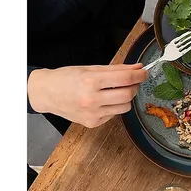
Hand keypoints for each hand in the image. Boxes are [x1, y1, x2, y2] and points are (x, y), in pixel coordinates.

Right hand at [28, 63, 147, 127]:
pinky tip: (102, 101)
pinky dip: (113, 107)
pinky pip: (114, 114)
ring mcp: (92, 114)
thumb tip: (137, 67)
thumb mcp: (90, 69)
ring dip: (125, 98)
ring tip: (114, 91)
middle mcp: (92, 99)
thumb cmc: (66, 78)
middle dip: (135, 86)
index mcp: (90, 81)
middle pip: (128, 94)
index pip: (125, 79)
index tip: (144, 72)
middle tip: (132, 81)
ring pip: (125, 107)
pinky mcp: (93, 123)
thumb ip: (116, 69)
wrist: (46, 93)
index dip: (139, 75)